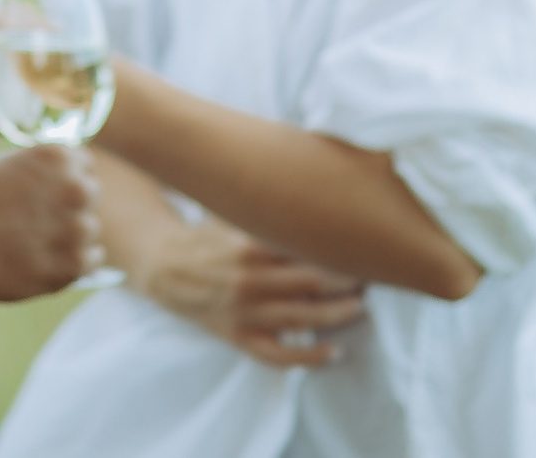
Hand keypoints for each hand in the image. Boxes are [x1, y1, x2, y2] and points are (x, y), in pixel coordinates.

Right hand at [0, 145, 102, 300]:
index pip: (83, 163)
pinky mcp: (75, 264)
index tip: (44, 193)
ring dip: (69, 234)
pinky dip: (73, 260)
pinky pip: (92, 258)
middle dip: (69, 204)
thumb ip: (42, 167)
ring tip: (32, 241)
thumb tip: (68, 173)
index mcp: (58, 157)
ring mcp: (78, 228)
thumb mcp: (5, 164)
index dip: (61, 178)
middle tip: (36, 219)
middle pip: (90, 193)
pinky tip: (44, 258)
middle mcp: (75, 187)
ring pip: (89, 228)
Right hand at [137, 217, 365, 368]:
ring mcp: (244, 312)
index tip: (362, 245)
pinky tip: (333, 351)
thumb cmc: (207, 236)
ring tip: (360, 307)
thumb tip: (304, 178)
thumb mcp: (231, 212)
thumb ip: (264, 205)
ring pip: (302, 318)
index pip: (305, 247)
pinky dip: (309, 357)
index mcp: (249, 245)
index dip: (338, 248)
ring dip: (337, 313)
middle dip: (347, 280)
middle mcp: (249, 280)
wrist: (165, 268)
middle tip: (371, 274)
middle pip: (312, 282)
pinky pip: (279, 355)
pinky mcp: (239, 337)